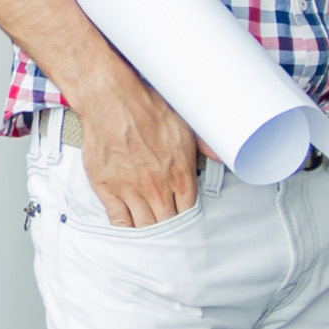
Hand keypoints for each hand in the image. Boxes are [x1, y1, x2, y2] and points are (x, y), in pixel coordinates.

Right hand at [73, 75, 202, 226]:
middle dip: (168, 226)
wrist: (112, 100)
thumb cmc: (146, 108)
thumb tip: (222, 156)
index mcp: (179, 174)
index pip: (188, 211)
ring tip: (150, 228)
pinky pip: (118, 220)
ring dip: (148, 229)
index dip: (186, 216)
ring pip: (144, 226)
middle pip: (167, 223)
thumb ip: (205, 146)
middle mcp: (157, 187)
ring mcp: (131, 190)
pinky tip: (129, 225)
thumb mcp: (185, 125)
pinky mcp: (107, 188)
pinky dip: (125, 227)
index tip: (182, 216)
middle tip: (166, 224)